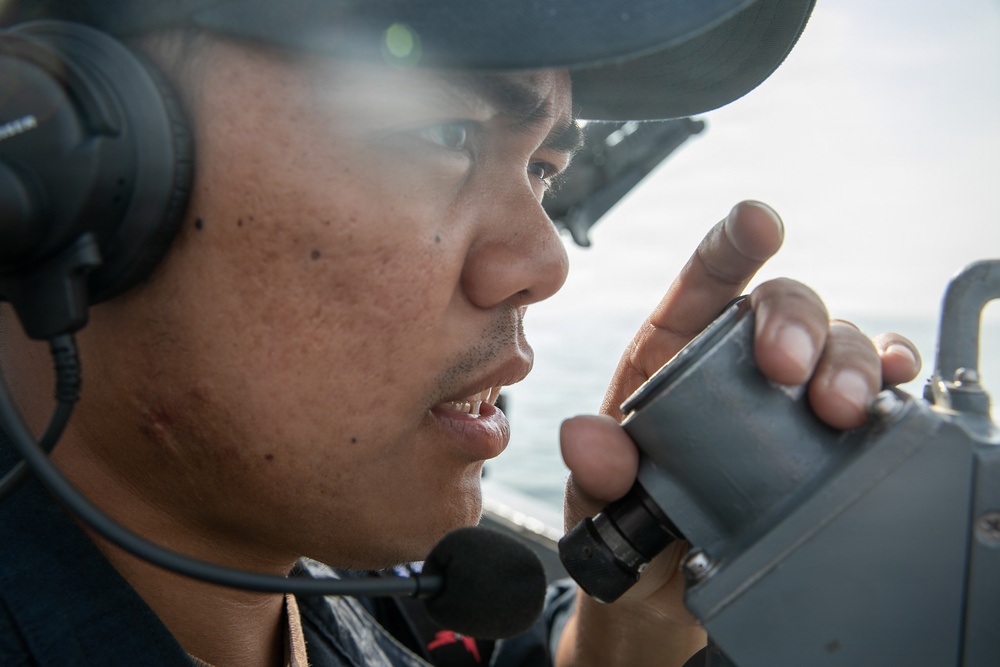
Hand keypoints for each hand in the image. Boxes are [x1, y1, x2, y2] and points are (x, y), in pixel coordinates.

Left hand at [557, 202, 920, 658]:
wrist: (664, 592)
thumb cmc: (628, 526)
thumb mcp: (598, 500)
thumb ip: (594, 470)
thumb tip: (585, 439)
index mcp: (670, 355)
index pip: (703, 281)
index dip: (731, 244)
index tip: (758, 220)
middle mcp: (734, 362)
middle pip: (780, 306)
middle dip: (794, 321)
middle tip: (786, 368)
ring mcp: (786, 397)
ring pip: (836, 341)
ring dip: (848, 361)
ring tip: (840, 406)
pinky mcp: (826, 436)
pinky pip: (872, 389)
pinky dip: (889, 380)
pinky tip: (893, 390)